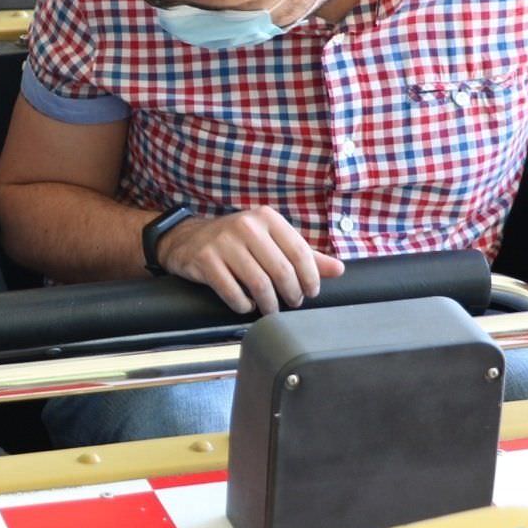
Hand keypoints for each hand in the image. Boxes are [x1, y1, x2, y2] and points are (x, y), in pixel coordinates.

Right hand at [154, 204, 345, 312]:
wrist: (188, 238)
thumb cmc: (236, 241)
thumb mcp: (271, 240)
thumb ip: (304, 254)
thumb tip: (338, 269)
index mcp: (267, 218)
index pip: (300, 252)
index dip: (310, 278)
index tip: (311, 293)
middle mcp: (246, 226)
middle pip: (281, 271)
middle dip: (291, 294)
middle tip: (292, 303)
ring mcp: (223, 242)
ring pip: (259, 284)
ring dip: (269, 304)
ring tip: (271, 309)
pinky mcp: (205, 260)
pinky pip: (232, 292)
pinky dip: (243, 305)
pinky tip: (246, 305)